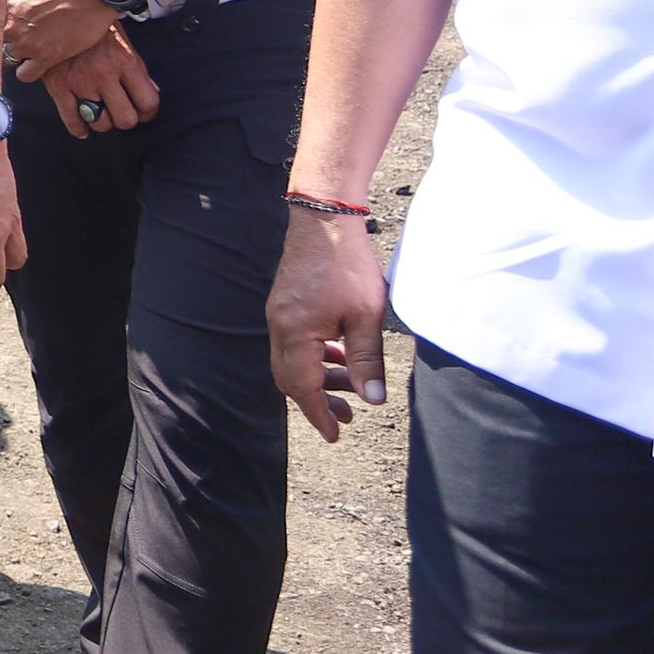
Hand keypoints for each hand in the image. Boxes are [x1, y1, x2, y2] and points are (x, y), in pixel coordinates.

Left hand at [6, 0, 122, 74]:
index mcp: (2, 0)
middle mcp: (9, 23)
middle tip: (12, 30)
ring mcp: (26, 42)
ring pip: (5, 56)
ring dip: (14, 50)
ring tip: (26, 43)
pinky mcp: (45, 57)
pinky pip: (24, 74)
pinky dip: (27, 70)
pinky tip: (32, 60)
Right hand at [24, 29, 161, 137]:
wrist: (59, 10)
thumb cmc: (93, 25)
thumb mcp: (122, 40)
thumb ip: (136, 67)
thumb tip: (150, 90)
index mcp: (125, 61)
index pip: (148, 101)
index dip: (149, 112)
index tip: (144, 112)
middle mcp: (105, 74)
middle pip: (125, 119)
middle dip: (126, 119)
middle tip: (122, 113)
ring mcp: (81, 82)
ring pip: (100, 123)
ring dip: (103, 122)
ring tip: (101, 113)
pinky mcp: (59, 86)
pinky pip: (72, 120)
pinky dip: (79, 129)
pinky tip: (83, 127)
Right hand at [268, 205, 389, 438]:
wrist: (325, 218)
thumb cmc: (347, 264)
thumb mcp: (366, 316)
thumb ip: (367, 360)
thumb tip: (374, 399)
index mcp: (296, 334)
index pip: (303, 388)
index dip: (320, 414)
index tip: (336, 435)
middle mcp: (280, 327)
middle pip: (291, 379)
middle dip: (318, 400)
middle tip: (347, 416)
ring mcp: (279, 314)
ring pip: (293, 361)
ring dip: (320, 378)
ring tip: (352, 386)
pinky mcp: (286, 303)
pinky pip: (295, 342)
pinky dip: (316, 357)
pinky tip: (339, 354)